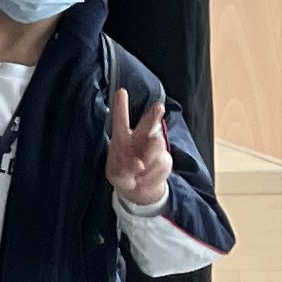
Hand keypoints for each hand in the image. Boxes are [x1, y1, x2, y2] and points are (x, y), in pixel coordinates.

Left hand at [104, 83, 170, 209]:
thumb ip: (123, 169)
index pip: (121, 120)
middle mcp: (140, 139)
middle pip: (147, 124)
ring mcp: (154, 148)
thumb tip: (139, 164)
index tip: (121, 91)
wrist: (139, 190)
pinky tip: (144, 178)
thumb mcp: (116, 174)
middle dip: (153, 115)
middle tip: (159, 107)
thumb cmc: (123, 175)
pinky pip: (160, 164)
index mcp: (122, 138)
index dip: (121, 106)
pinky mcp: (165, 159)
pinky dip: (151, 174)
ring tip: (139, 168)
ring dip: (149, 157)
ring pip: (156, 145)